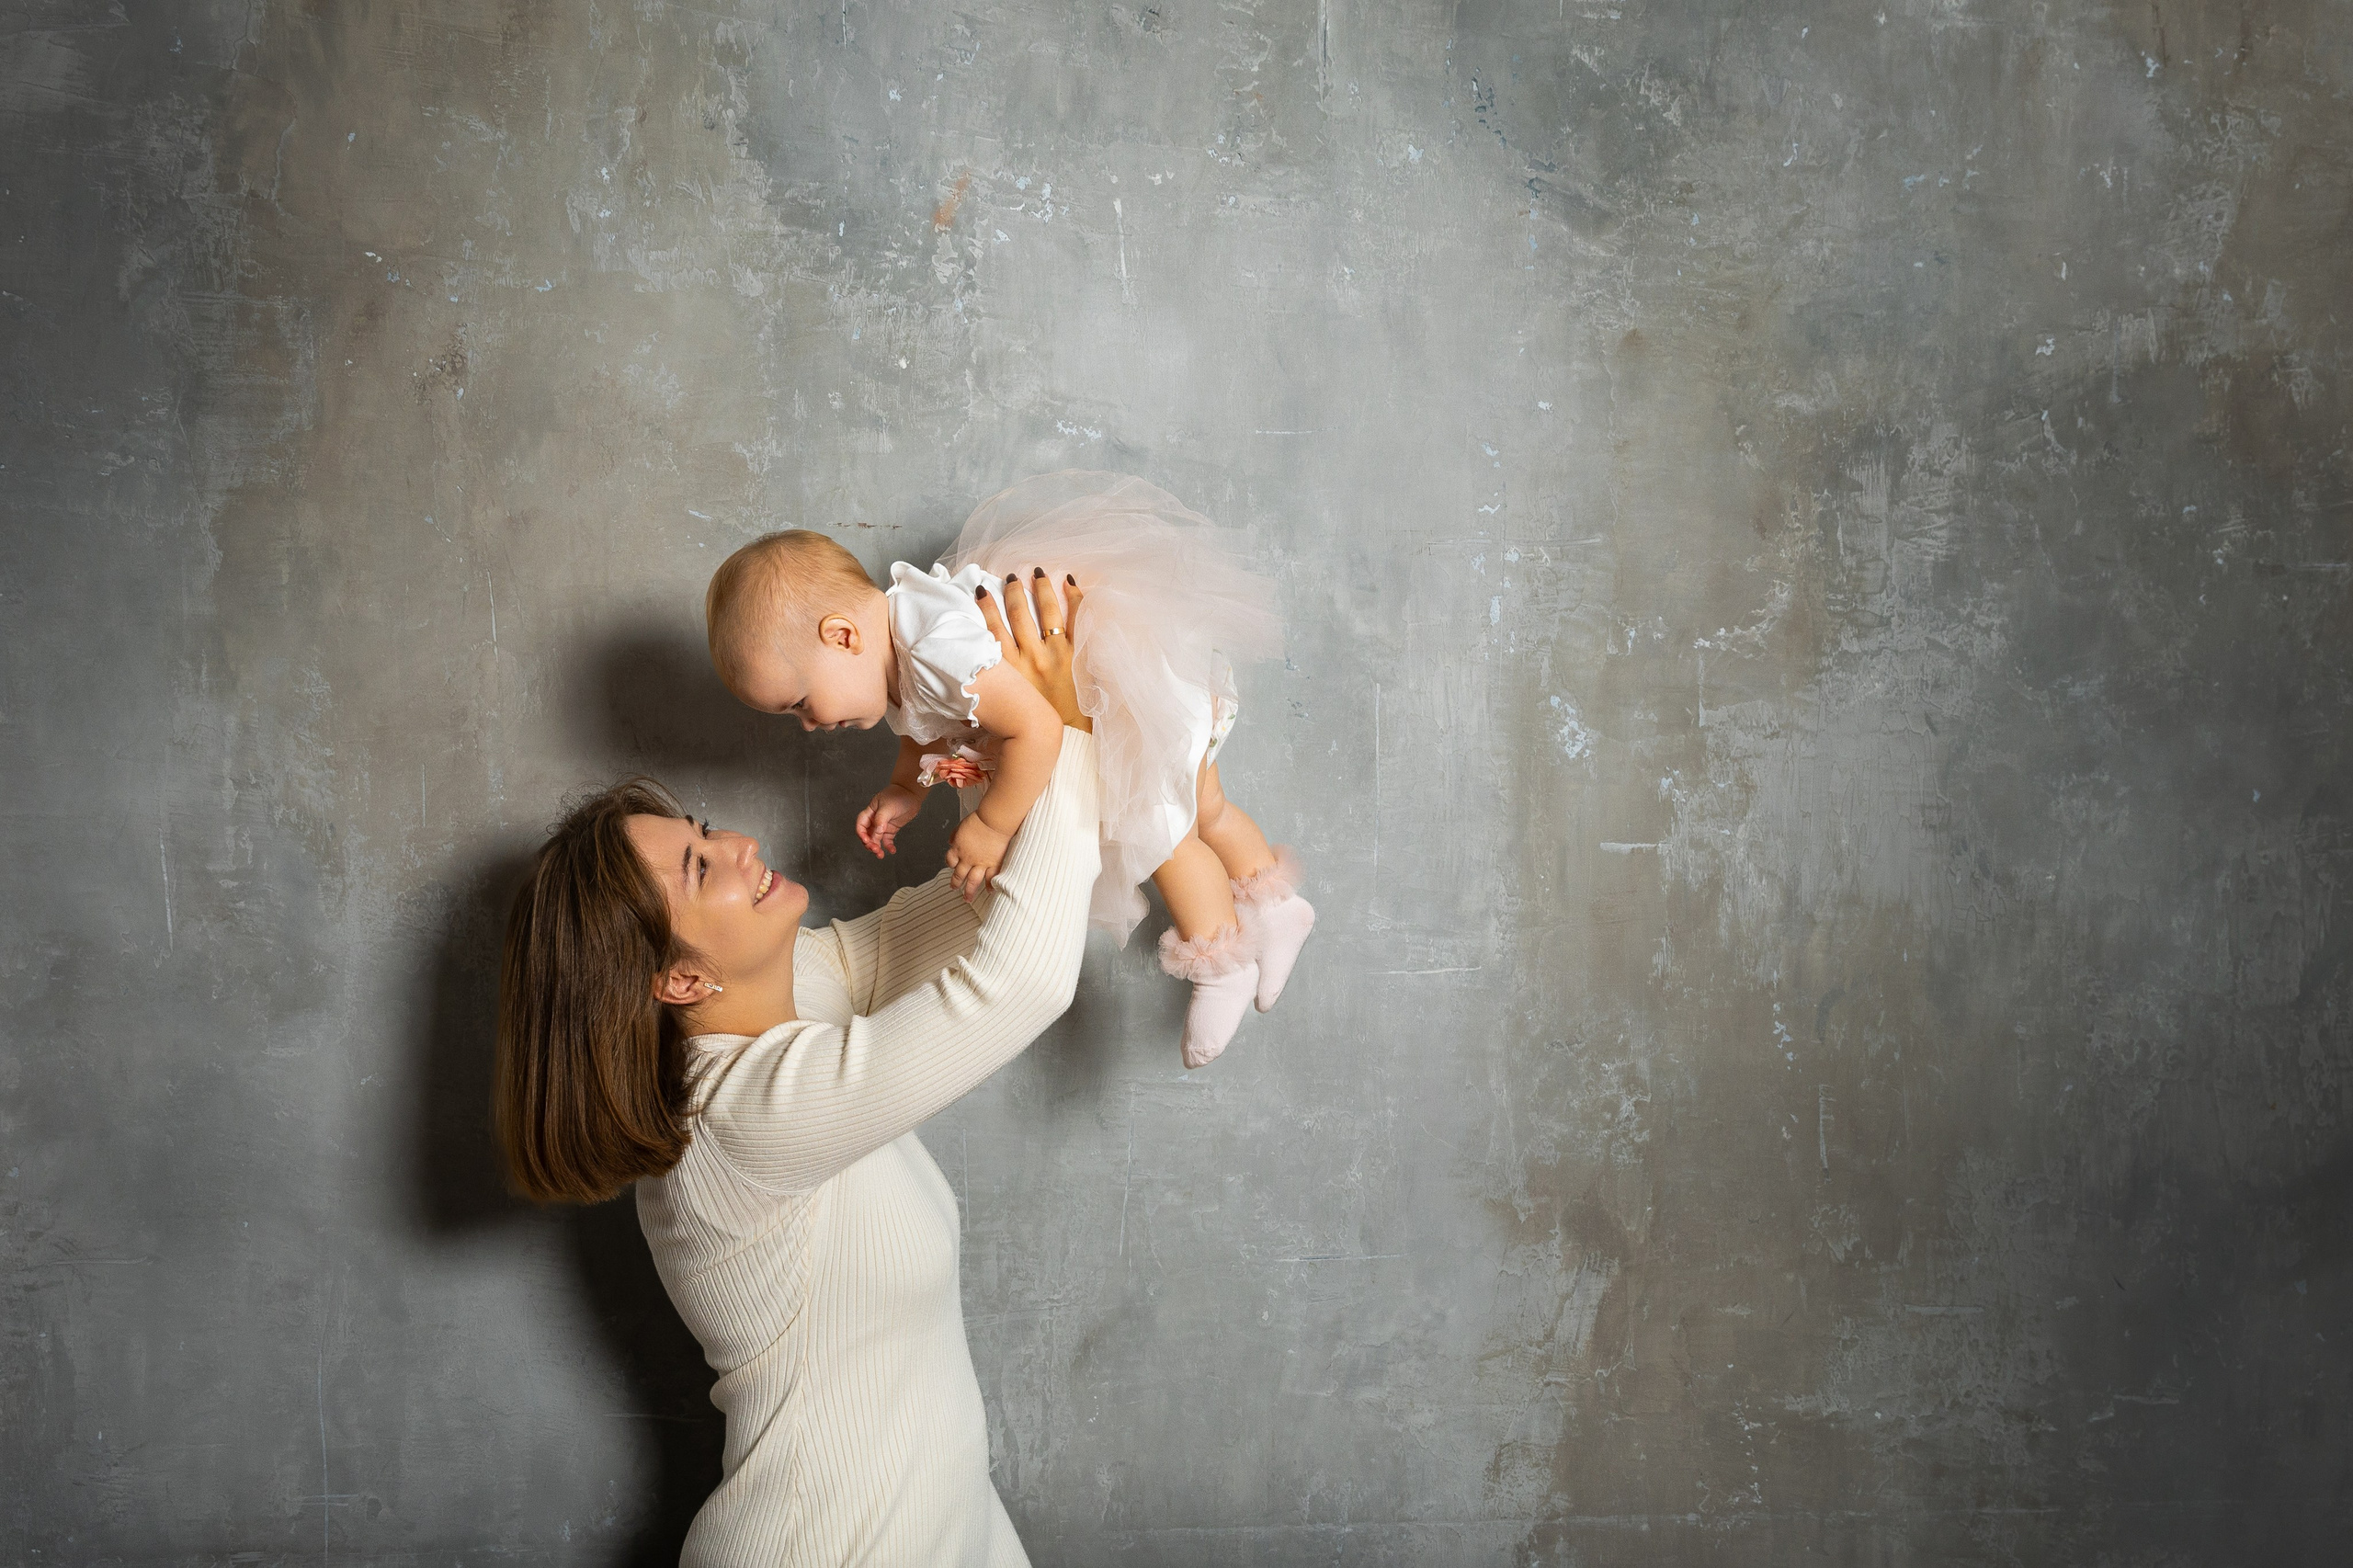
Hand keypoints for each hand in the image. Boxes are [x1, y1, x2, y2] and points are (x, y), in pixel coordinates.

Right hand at [856, 784, 925, 857]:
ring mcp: (883, 825)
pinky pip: (887, 840)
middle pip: (867, 835)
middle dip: (869, 844)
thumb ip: (881, 819)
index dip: (862, 834)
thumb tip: (877, 832)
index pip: (861, 825)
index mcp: (870, 812)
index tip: (867, 841)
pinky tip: (892, 850)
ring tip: (880, 855)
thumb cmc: (898, 795)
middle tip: (875, 850)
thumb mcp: (887, 807)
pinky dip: (888, 846)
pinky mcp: (891, 829)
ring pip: (876, 839)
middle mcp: (875, 819)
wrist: (911, 793)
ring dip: (877, 847)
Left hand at [945, 811, 1010, 899]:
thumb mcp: (962, 825)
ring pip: (972, 881)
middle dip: (955, 883)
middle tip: (954, 889)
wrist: (995, 821)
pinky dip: (990, 886)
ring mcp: (981, 863)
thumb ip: (956, 834)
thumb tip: (951, 840)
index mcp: (958, 848)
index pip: (950, 860)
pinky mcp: (994, 864)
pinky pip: (991, 878)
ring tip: (967, 899)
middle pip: (959, 875)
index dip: (951, 864)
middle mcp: (968, 859)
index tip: (952, 866)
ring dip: (969, 891)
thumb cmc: (980, 820)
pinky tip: (990, 891)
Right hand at [975, 569, 1088, 730]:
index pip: (993, 630)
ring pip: (1046, 612)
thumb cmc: (1031, 726)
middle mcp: (1031, 657)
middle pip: (1018, 615)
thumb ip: (990, 685)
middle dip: (1012, 592)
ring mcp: (1056, 653)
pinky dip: (1075, 599)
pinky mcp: (1077, 654)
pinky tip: (1070, 582)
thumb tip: (970, 674)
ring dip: (1040, 589)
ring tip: (1036, 573)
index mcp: (1010, 670)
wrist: (1068, 739)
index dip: (985, 607)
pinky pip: (1077, 620)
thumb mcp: (1003, 705)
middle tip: (1009, 577)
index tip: (980, 590)